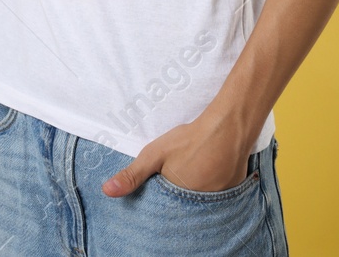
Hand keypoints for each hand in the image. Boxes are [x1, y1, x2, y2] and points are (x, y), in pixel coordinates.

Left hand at [101, 113, 251, 196]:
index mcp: (178, 202)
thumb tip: (107, 191)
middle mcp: (199, 207)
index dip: (160, 199)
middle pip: (182, 209)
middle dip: (177, 197)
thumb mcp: (155, 154)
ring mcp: (218, 202)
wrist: (228, 127)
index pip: (163, 212)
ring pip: (200, 203)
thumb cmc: (190, 140)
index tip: (161, 183)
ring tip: (194, 171)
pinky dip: (211, 189)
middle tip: (181, 172)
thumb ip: (132, 174)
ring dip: (195, 193)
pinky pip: (216, 198)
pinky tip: (209, 172)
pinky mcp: (232, 194)